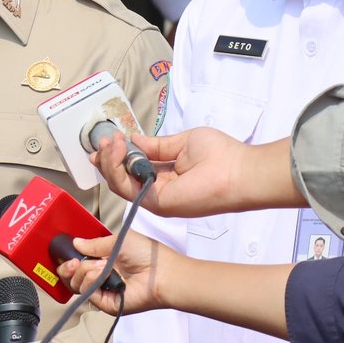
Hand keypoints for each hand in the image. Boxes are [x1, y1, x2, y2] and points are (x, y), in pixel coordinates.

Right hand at [55, 230, 176, 315]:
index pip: (78, 263)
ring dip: (85, 271)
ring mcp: (103, 291)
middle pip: (72, 277)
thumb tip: (76, 242)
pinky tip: (103, 273)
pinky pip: (87, 293)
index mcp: (104, 261)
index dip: (70, 258)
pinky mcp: (105, 303)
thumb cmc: (146, 254)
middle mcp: (101, 277)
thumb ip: (94, 244)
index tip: (68, 252)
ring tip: (101, 266)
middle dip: (68, 267)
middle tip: (75, 261)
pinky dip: (91, 280)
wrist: (161, 273)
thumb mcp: (117, 241)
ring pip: (76, 284)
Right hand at [93, 127, 254, 217]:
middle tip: (104, 141)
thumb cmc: (221, 156)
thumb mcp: (182, 142)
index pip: (133, 168)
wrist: (239, 172)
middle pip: (121, 178)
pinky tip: (118, 149)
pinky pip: (125, 187)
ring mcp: (156, 198)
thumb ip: (156, 145)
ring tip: (111, 142)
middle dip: (108, 158)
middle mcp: (157, 189)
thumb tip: (134, 139)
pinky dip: (116, 168)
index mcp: (165, 176)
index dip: (118, 155)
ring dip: (109, 161)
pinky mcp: (156, 203)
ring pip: (119, 183)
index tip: (110, 139)